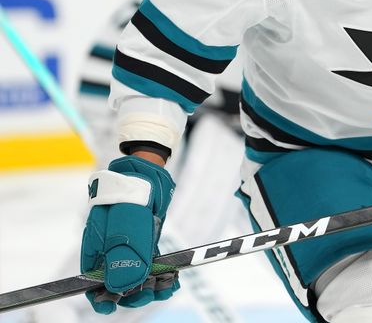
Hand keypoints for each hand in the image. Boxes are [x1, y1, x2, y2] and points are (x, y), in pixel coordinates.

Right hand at [80, 155, 177, 313]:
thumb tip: (123, 287)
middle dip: (132, 293)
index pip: (92, 281)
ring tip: (167, 289)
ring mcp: (128, 245)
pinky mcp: (144, 240)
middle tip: (149, 294)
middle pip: (116, 282)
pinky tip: (173, 280)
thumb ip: (123, 255)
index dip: (101, 298)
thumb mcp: (125, 225)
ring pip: (136, 275)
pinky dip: (160, 273)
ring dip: (150, 286)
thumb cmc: (130, 193)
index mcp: (95, 248)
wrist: (147, 171)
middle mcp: (109, 250)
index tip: (112, 307)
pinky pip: (150, 263)